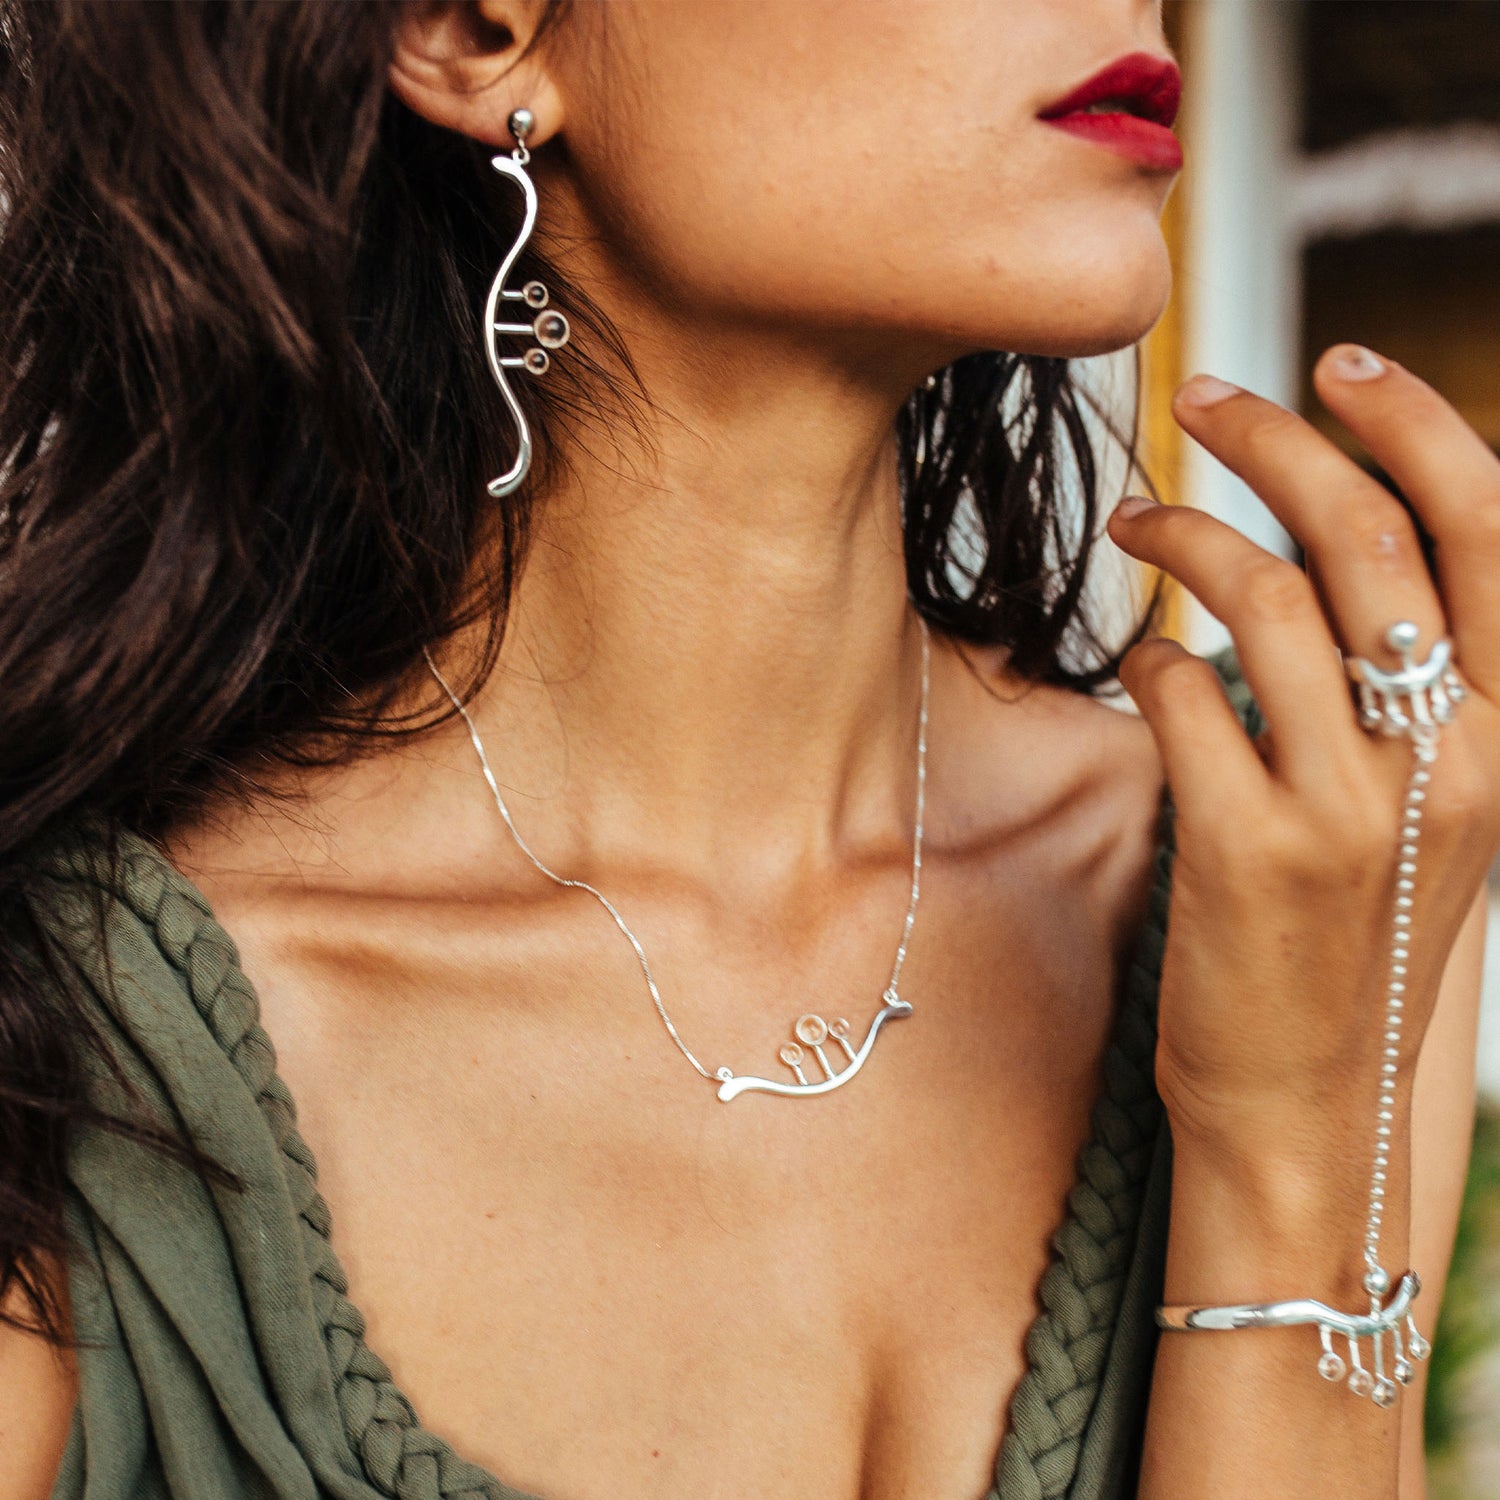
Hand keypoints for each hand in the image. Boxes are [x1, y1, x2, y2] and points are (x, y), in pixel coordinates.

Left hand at [1106, 344, 1499, 1185]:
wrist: (1312, 1099)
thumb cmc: (1359, 937)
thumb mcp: (1432, 810)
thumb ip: (1414, 689)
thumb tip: (1340, 552)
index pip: (1493, 530)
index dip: (1416, 422)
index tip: (1335, 361)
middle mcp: (1455, 760)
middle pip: (1366, 537)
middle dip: (1276, 438)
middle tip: (1198, 396)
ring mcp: (1353, 808)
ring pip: (1263, 599)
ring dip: (1183, 531)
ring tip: (1132, 517)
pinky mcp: (1250, 851)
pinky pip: (1184, 692)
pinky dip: (1148, 651)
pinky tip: (1135, 656)